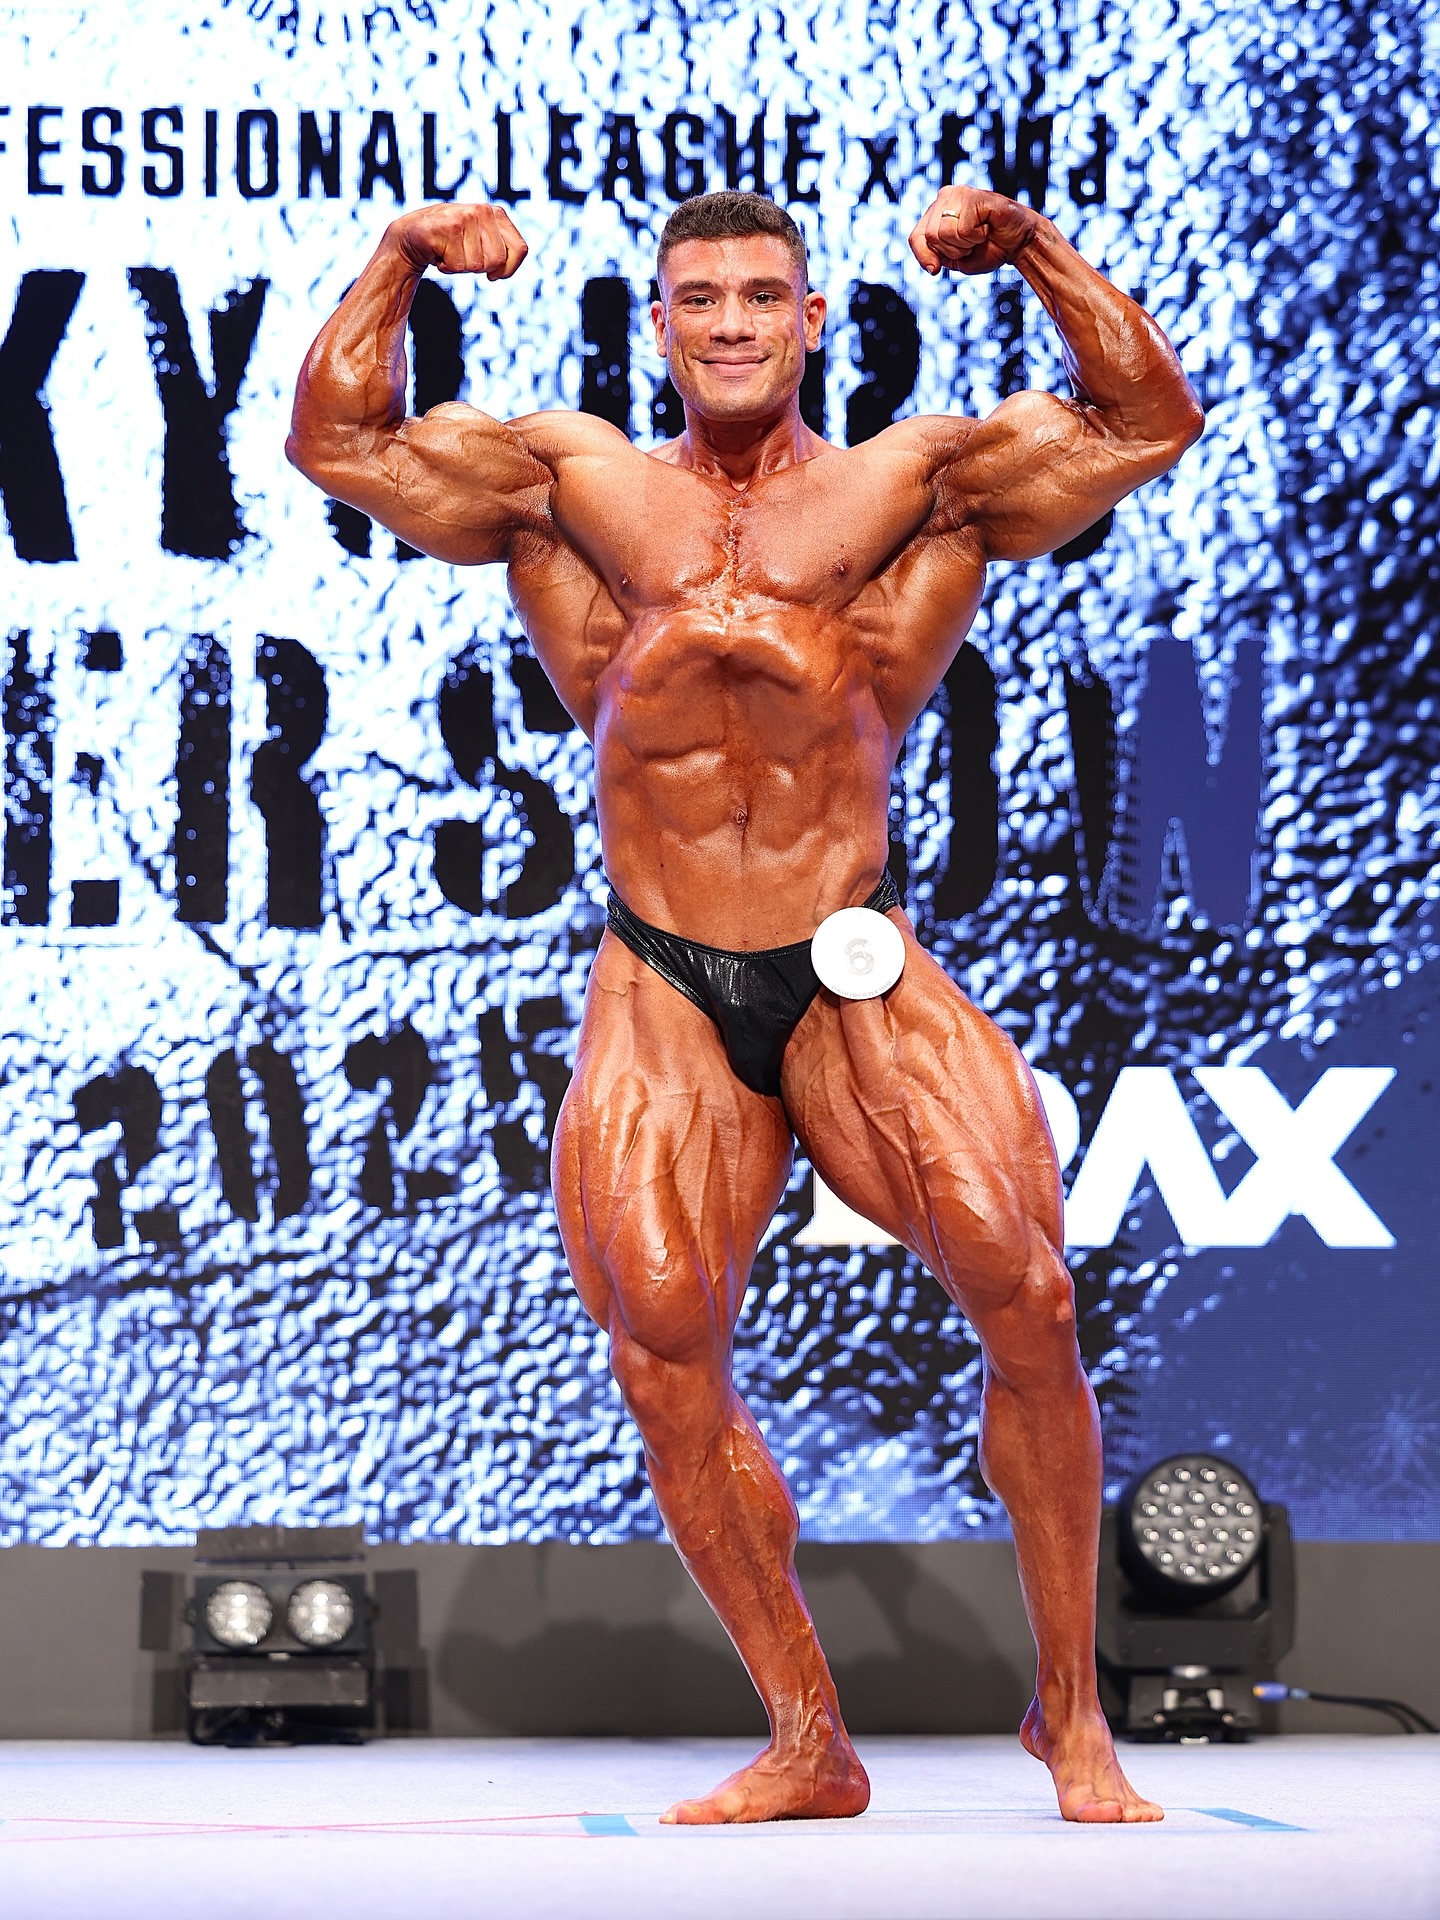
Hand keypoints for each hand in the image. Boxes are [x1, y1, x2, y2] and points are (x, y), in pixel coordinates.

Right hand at [386, 202, 528, 280]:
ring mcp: (465, 217)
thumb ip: (500, 250)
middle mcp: (483, 211)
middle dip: (480, 268)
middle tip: (464, 256)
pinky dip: (446, 267)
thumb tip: (501, 272)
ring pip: (476, 265)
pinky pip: (457, 265)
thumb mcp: (481, 241)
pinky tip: (439, 252)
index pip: (520, 249)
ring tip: (449, 252)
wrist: (414, 234)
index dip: (509, 269)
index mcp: (497, 214)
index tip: (494, 275)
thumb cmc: (452, 243)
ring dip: (460, 267)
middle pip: (497, 261)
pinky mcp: (448, 227)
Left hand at [909, 187, 1041, 276]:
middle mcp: (944, 198)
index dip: (925, 256)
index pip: (915, 237)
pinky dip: (976, 236)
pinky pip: (963, 229)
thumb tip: (932, 266)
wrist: (1018, 242)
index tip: (939, 267)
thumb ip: (936, 257)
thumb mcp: (956, 260)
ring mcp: (958, 193)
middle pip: (930, 237)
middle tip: (971, 244)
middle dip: (952, 250)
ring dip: (965, 243)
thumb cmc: (988, 248)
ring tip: (979, 234)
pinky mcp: (974, 196)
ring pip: (944, 233)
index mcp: (935, 212)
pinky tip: (986, 227)